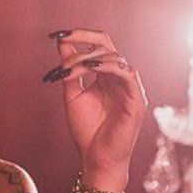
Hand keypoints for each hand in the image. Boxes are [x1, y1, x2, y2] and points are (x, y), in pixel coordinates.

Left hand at [44, 28, 147, 190]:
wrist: (95, 158)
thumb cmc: (86, 130)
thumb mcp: (72, 94)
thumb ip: (69, 69)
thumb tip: (61, 42)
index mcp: (106, 75)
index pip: (97, 45)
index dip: (79, 36)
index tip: (56, 34)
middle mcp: (119, 77)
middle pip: (107, 44)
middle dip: (83, 38)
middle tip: (62, 39)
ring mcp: (130, 88)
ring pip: (114, 57)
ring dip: (88, 57)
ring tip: (69, 66)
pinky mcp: (136, 100)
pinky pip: (127, 74)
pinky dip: (108, 67)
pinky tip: (90, 69)